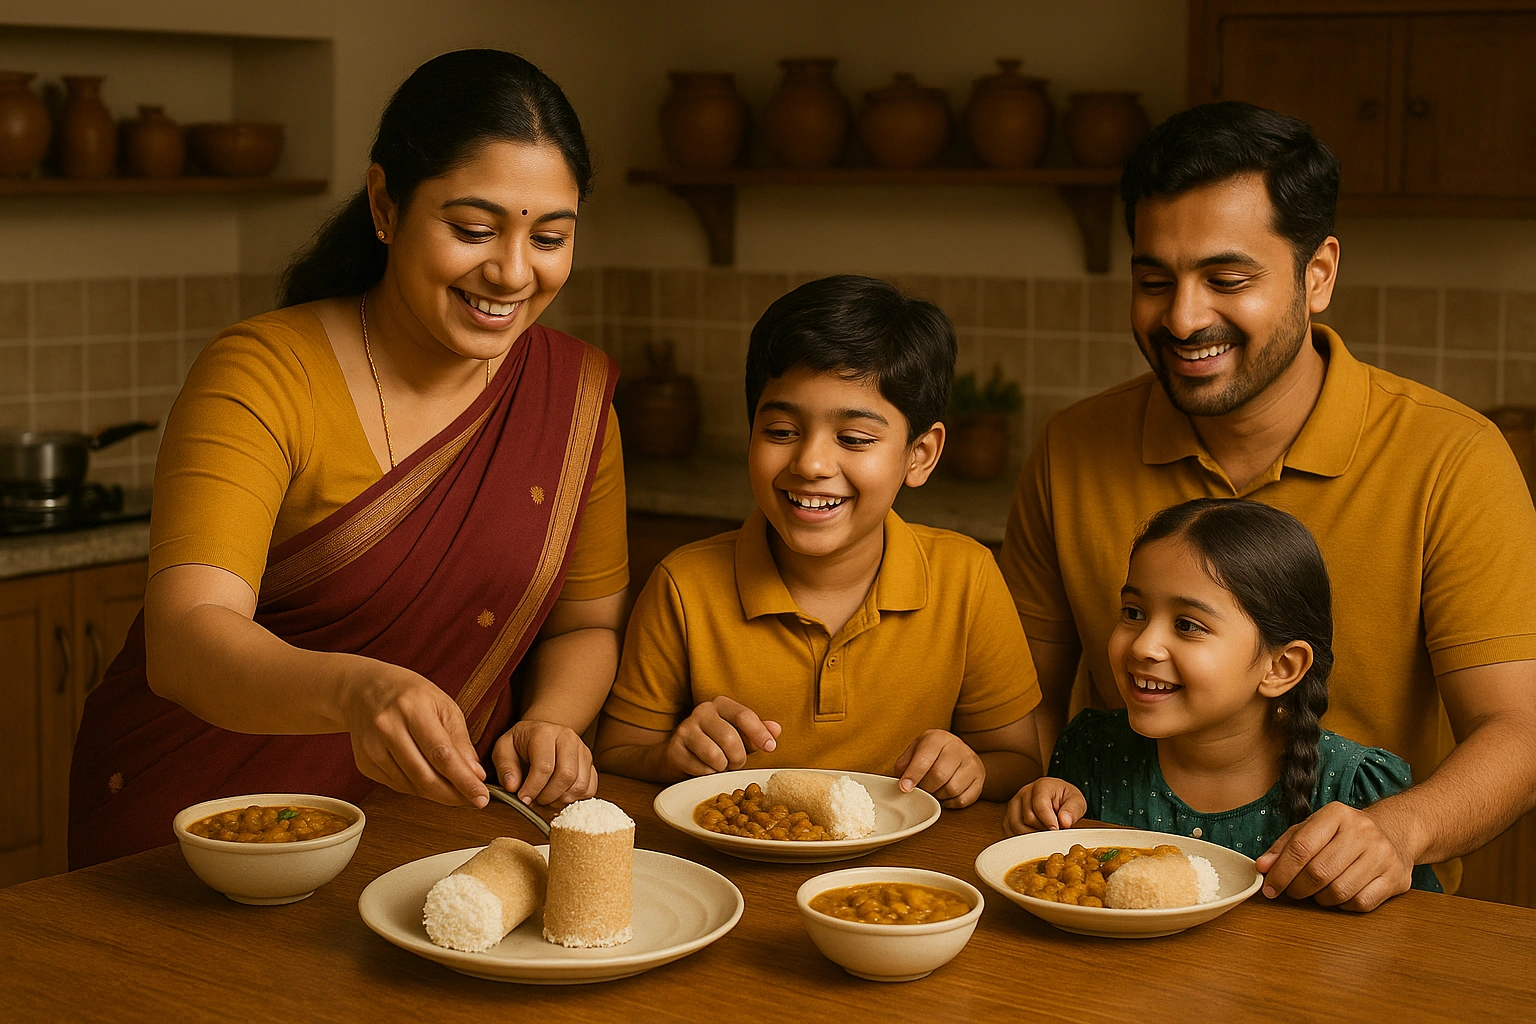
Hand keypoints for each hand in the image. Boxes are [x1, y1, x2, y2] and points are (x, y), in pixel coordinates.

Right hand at [340, 662, 487, 806]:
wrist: (365, 689)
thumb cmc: (411, 695)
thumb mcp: (444, 705)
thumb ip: (460, 741)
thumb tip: (475, 774)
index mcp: (412, 708)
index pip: (441, 754)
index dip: (463, 780)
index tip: (481, 797)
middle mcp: (387, 728)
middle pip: (424, 775)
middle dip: (453, 794)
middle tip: (473, 800)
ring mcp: (371, 747)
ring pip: (411, 785)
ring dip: (437, 794)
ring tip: (456, 790)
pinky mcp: (364, 763)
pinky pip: (397, 785)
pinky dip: (418, 788)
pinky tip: (429, 780)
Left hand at [492, 719, 598, 807]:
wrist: (542, 734)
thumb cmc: (521, 742)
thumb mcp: (503, 749)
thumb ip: (505, 767)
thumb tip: (512, 787)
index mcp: (545, 733)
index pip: (544, 766)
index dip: (533, 788)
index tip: (523, 799)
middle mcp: (568, 739)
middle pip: (566, 775)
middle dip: (548, 796)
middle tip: (535, 801)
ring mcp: (583, 752)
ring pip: (580, 785)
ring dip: (561, 800)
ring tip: (546, 799)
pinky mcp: (590, 765)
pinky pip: (589, 789)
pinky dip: (574, 800)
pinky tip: (559, 797)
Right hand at [663, 697, 781, 776]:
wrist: (679, 753)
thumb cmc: (715, 743)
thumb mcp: (739, 736)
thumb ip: (757, 733)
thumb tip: (777, 729)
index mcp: (721, 704)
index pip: (744, 715)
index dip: (760, 733)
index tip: (771, 747)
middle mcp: (702, 711)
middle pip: (730, 738)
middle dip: (738, 758)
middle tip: (735, 762)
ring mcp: (685, 728)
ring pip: (715, 755)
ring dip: (723, 767)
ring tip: (720, 765)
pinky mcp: (675, 748)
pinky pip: (701, 768)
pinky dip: (708, 774)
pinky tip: (704, 768)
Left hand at [894, 730, 984, 807]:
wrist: (959, 752)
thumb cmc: (933, 753)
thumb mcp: (915, 751)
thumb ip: (904, 764)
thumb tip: (902, 783)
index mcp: (938, 738)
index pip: (924, 759)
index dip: (913, 776)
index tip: (905, 787)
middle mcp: (957, 747)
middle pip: (939, 775)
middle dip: (926, 788)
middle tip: (920, 791)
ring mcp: (972, 763)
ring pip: (952, 789)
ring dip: (939, 796)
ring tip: (934, 791)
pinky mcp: (979, 778)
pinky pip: (963, 799)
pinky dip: (951, 803)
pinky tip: (945, 796)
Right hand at [1003, 778, 1085, 834]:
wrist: (1056, 798)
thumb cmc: (1065, 799)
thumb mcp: (1077, 801)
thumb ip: (1072, 810)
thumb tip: (1064, 821)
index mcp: (1042, 785)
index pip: (1040, 804)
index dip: (1048, 820)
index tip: (1056, 830)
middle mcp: (1024, 793)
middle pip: (1028, 818)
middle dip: (1043, 829)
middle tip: (1054, 832)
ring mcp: (1014, 805)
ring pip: (1017, 826)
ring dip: (1033, 835)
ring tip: (1045, 833)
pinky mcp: (1008, 817)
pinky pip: (1010, 832)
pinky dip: (1023, 839)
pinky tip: (1034, 838)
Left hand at [1255, 801, 1414, 911]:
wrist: (1394, 833)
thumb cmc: (1343, 834)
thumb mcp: (1313, 828)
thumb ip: (1285, 846)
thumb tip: (1262, 867)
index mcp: (1336, 814)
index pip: (1301, 847)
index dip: (1281, 872)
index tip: (1269, 888)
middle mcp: (1362, 832)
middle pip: (1318, 872)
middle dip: (1297, 888)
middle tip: (1291, 893)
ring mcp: (1382, 855)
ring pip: (1339, 891)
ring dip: (1320, 899)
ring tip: (1316, 893)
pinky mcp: (1396, 878)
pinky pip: (1360, 903)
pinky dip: (1343, 906)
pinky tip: (1339, 897)